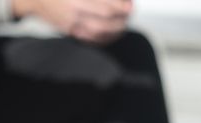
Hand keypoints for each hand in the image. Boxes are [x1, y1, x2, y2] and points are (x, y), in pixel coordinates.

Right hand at [13, 0, 131, 43]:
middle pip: (106, 20)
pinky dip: (105, 38)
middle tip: (129, 12)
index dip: (121, 6)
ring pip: (100, 33)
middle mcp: (74, 12)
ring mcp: (72, 24)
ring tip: (123, 22)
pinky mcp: (70, 32)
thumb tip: (119, 0)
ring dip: (116, 29)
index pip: (105, 7)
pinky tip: (113, 33)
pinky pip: (91, 40)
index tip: (130, 5)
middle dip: (122, 17)